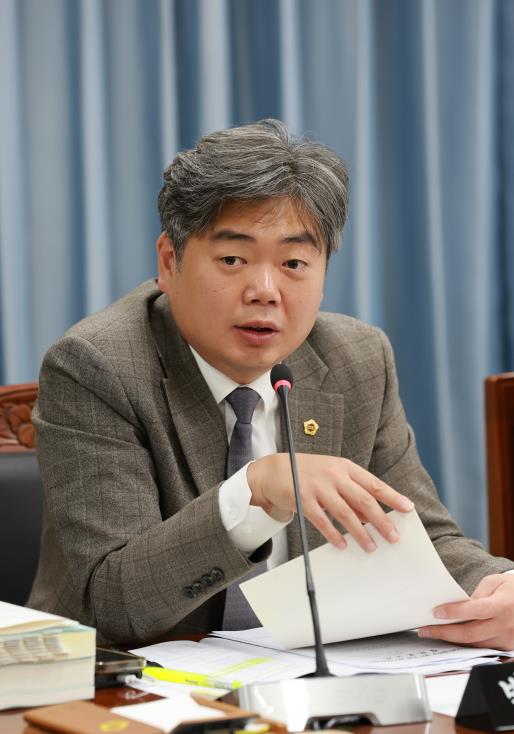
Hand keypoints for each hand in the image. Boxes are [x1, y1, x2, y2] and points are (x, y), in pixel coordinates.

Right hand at [247, 453, 413, 551]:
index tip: (408, 509)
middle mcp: (334, 475)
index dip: (392, 497)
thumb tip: (371, 517)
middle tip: (394, 537)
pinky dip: (333, 534)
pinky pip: (322, 521)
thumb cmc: (309, 473)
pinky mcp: (303, 499)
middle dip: (381, 520)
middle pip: (363, 500)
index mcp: (345, 467)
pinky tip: (342, 544)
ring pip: (345, 513)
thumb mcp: (333, 475)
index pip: (374, 484)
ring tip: (371, 547)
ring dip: (360, 532)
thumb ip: (351, 493)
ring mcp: (318, 487)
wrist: (275, 469)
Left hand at [418, 573, 513, 650]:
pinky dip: (465, 643)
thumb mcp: (494, 583)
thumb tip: (456, 607)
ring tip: (433, 633)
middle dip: (445, 632)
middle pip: (470, 634)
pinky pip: (482, 647)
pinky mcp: (506, 647)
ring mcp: (507, 639)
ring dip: (452, 640)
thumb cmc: (511, 589)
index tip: (435, 612)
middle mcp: (505, 625)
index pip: (475, 610)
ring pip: (474, 644)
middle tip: (425, 629)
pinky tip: (451, 638)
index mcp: (502, 605)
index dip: (454, 612)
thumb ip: (476, 595)